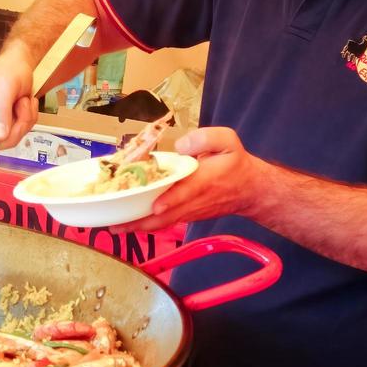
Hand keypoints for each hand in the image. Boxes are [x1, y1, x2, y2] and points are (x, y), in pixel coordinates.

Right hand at [0, 45, 36, 158]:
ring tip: (24, 101)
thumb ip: (1, 110)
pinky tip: (25, 104)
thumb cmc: (9, 69)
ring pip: (6, 140)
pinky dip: (27, 120)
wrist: (22, 64)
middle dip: (12, 128)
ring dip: (22, 121)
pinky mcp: (2, 127)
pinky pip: (17, 135)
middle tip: (23, 108)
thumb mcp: (6, 85)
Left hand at [113, 126, 260, 231]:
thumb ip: (206, 138)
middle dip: (142, 222)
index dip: (171, 200)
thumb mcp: (228, 141)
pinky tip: (130, 224)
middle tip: (116, 225)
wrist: (250, 189)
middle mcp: (194, 200)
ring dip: (140, 227)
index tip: (156, 206)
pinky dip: (148, 225)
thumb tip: (180, 146)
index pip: (186, 192)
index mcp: (204, 180)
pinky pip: (166, 223)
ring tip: (115, 228)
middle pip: (166, 216)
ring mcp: (190, 211)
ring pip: (163, 223)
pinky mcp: (187, 216)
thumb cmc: (236, 163)